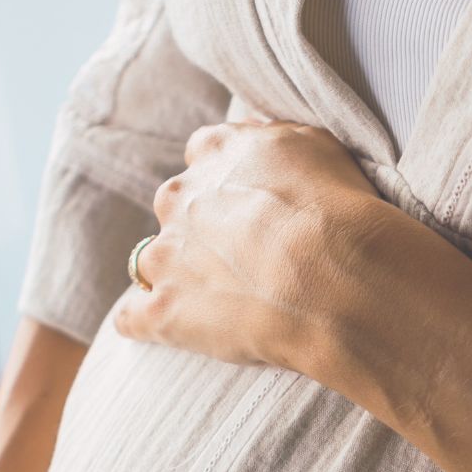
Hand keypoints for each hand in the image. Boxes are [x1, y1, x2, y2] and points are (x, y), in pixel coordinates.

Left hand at [112, 117, 380, 374]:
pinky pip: (133, 317)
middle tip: (242, 260)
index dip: (224, 185)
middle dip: (199, 231)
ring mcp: (166, 257)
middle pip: (175, 209)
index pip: (203, 156)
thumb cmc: (338, 214)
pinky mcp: (163, 312)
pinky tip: (168, 329)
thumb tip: (257, 144)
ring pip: (150, 262)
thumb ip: (275, 143)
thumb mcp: (317, 146)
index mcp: (216, 153)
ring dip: (174, 277)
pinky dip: (146, 322)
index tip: (247, 208)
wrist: (333, 277)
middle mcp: (181, 198)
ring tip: (214, 303)